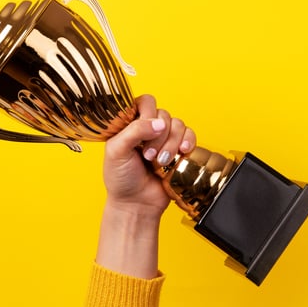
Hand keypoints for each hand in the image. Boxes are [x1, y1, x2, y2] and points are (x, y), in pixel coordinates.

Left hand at [96, 95, 195, 277]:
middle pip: (163, 114)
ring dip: (171, 144)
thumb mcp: (117, 151)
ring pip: (178, 125)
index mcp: (129, 123)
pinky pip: (190, 135)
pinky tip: (181, 153)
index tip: (144, 131)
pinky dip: (188, 142)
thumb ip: (134, 131)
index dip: (147, 114)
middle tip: (148, 155)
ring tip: (161, 162)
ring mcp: (165, 138)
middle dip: (158, 137)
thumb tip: (158, 122)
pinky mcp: (179, 149)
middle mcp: (148, 128)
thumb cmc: (121, 179)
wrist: (136, 204)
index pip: (144, 102)